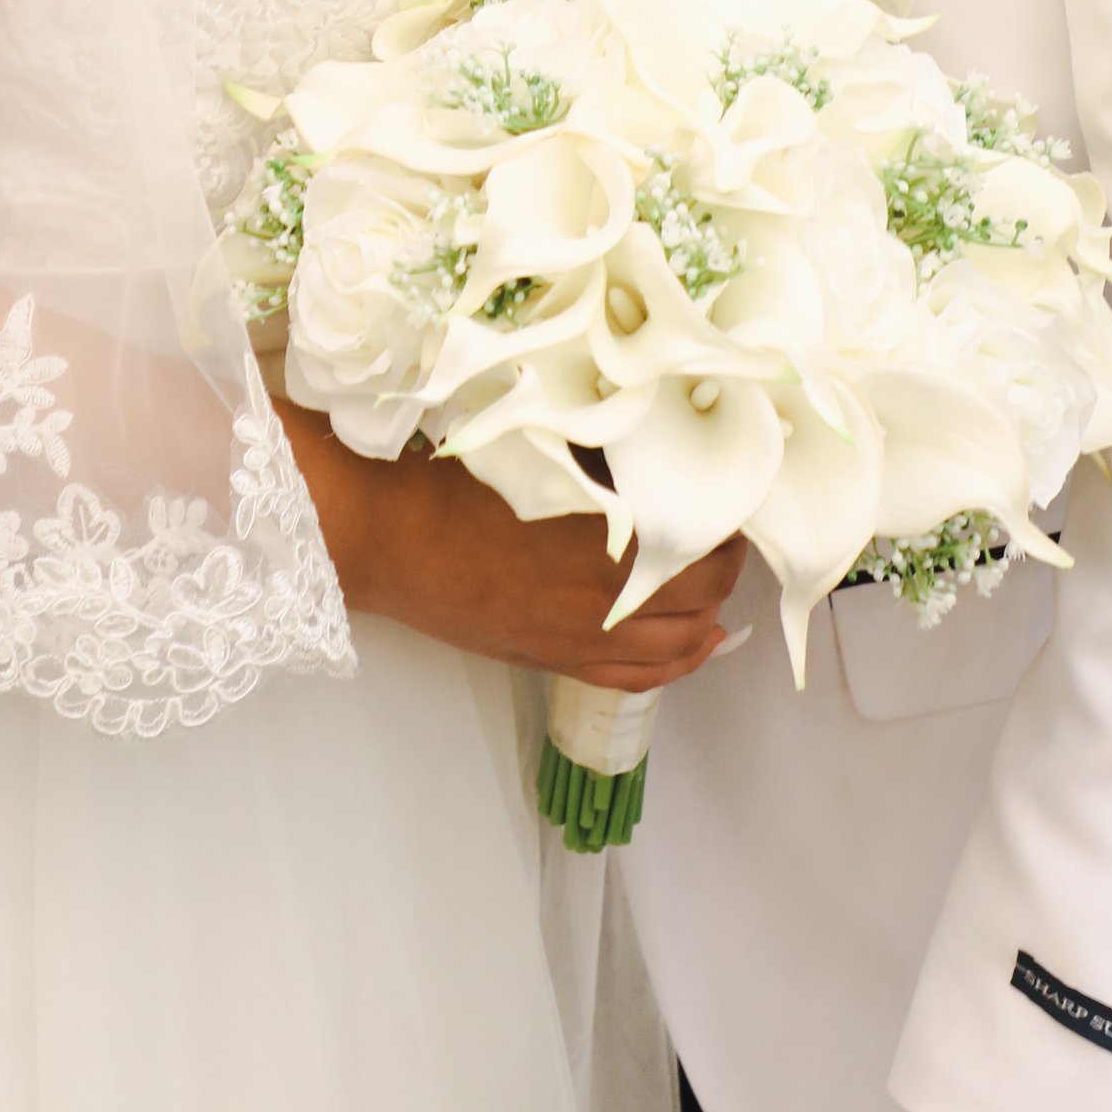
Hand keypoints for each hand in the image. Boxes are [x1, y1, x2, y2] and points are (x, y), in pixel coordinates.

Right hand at [275, 399, 742, 686]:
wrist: (379, 537)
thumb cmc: (446, 482)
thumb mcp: (537, 452)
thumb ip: (600, 456)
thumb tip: (653, 434)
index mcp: (603, 542)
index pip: (701, 534)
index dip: (728, 510)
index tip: (732, 481)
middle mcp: (603, 601)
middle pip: (703, 588)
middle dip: (726, 555)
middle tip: (726, 518)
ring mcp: (578, 638)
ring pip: (681, 640)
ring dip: (710, 606)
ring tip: (718, 572)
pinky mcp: (551, 658)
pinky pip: (639, 678)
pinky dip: (680, 661)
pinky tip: (699, 640)